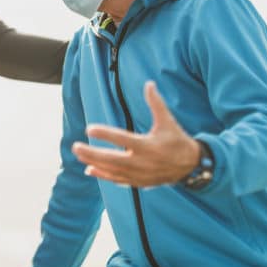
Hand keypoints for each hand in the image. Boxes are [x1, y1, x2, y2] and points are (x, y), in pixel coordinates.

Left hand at [72, 81, 199, 186]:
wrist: (190, 166)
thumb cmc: (176, 140)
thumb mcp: (168, 121)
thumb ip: (156, 103)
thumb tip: (149, 83)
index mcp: (148, 145)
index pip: (122, 139)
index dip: (104, 134)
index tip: (88, 129)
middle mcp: (142, 162)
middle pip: (112, 159)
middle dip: (92, 153)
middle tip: (75, 146)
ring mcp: (140, 174)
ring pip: (112, 171)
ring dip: (94, 163)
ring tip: (79, 155)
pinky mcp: (139, 182)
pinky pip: (118, 180)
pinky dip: (103, 176)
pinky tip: (89, 170)